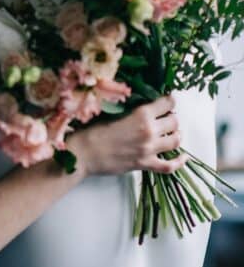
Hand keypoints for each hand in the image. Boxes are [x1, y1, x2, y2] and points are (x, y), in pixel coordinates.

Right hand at [66, 95, 188, 176]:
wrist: (83, 153)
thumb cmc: (92, 131)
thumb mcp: (112, 113)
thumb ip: (130, 111)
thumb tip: (141, 108)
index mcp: (141, 114)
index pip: (167, 103)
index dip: (169, 100)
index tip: (167, 101)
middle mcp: (149, 131)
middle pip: (174, 121)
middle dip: (171, 117)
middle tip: (164, 117)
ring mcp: (149, 149)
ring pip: (176, 140)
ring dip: (175, 135)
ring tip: (170, 132)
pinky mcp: (145, 164)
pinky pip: (170, 166)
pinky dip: (179, 162)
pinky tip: (183, 156)